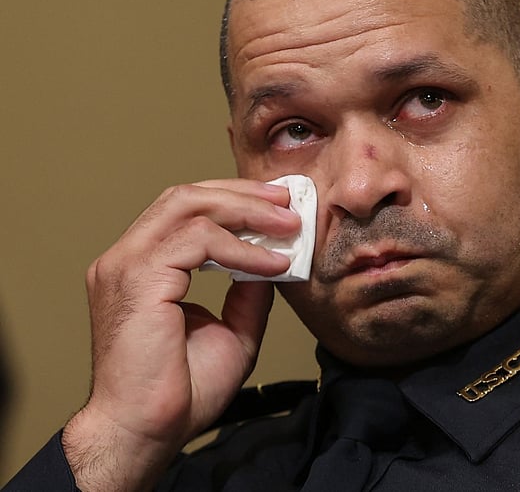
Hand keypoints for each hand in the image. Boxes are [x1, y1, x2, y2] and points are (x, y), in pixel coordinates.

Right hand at [62, 179, 300, 490]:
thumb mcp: (232, 330)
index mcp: (142, 268)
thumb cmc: (180, 391)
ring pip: (188, 206)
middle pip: (185, 197)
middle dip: (243, 194)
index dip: (234, 202)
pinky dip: (241, 248)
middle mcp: (127, 259)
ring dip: (246, 211)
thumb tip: (271, 261)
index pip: (185, 211)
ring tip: (288, 225)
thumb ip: (247, 291)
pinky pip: (198, 241)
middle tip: (288, 201)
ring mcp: (126, 265)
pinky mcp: (137, 278)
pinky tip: (272, 263)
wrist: (150, 429)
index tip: (279, 208)